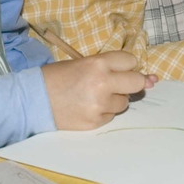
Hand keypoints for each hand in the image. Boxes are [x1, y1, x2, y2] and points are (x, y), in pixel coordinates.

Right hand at [42, 51, 157, 130]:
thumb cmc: (57, 77)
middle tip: (117, 84)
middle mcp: (103, 83)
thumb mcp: (83, 64)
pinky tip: (88, 107)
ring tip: (94, 96)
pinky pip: (111, 116)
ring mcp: (100, 105)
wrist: (33, 100)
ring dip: (115, 99)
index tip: (119, 69)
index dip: (126, 66)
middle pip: (137, 82)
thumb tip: (151, 79)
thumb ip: (112, 68)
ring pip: (124, 102)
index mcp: (98, 63)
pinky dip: (104, 112)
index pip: (131, 61)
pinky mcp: (95, 122)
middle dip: (132, 83)